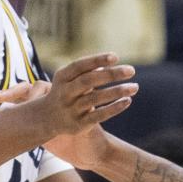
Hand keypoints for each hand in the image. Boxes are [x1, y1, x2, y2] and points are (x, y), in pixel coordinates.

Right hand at [0, 52, 136, 138]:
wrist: (48, 118)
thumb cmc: (66, 91)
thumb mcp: (70, 78)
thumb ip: (88, 70)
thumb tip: (113, 61)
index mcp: (62, 77)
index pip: (80, 65)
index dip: (97, 60)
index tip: (115, 57)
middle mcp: (65, 92)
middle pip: (88, 81)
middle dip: (110, 74)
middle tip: (131, 70)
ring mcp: (71, 109)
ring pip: (95, 99)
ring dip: (116, 92)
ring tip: (135, 87)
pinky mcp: (78, 124)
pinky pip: (98, 116)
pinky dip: (114, 108)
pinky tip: (127, 101)